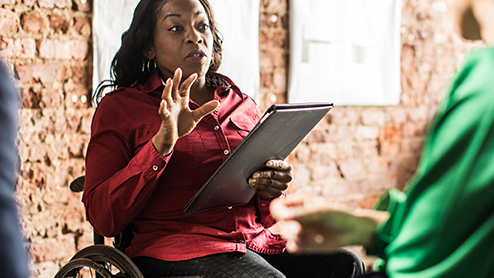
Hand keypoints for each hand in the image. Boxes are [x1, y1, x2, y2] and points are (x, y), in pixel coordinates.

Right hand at [152, 68, 218, 155]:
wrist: (172, 137)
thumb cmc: (182, 125)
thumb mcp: (196, 116)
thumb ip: (205, 109)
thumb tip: (217, 102)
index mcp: (181, 101)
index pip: (184, 88)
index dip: (188, 81)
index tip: (195, 74)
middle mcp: (174, 103)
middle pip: (174, 89)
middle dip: (176, 80)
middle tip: (178, 70)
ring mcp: (169, 109)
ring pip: (166, 97)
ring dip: (167, 89)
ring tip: (169, 81)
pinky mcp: (166, 118)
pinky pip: (163, 111)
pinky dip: (163, 107)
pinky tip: (163, 102)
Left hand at [248, 160, 291, 198]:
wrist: (277, 181)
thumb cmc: (274, 170)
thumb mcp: (274, 165)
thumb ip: (270, 163)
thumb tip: (258, 162)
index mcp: (288, 168)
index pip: (281, 165)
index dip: (274, 164)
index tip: (267, 163)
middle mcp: (287, 177)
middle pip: (273, 174)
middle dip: (262, 174)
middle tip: (254, 174)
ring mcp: (284, 186)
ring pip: (269, 182)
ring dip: (258, 181)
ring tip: (251, 180)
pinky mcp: (278, 192)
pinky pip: (267, 188)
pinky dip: (258, 186)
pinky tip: (253, 184)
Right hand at [270, 194, 388, 252]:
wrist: (352, 232)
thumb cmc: (338, 216)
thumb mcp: (320, 211)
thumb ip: (301, 214)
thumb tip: (282, 215)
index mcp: (298, 202)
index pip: (277, 206)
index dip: (278, 212)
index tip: (285, 217)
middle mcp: (295, 215)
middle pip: (280, 223)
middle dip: (290, 228)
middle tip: (299, 230)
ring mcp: (298, 230)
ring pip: (285, 235)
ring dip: (299, 238)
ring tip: (315, 237)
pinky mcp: (302, 243)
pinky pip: (292, 247)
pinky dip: (301, 246)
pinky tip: (314, 242)